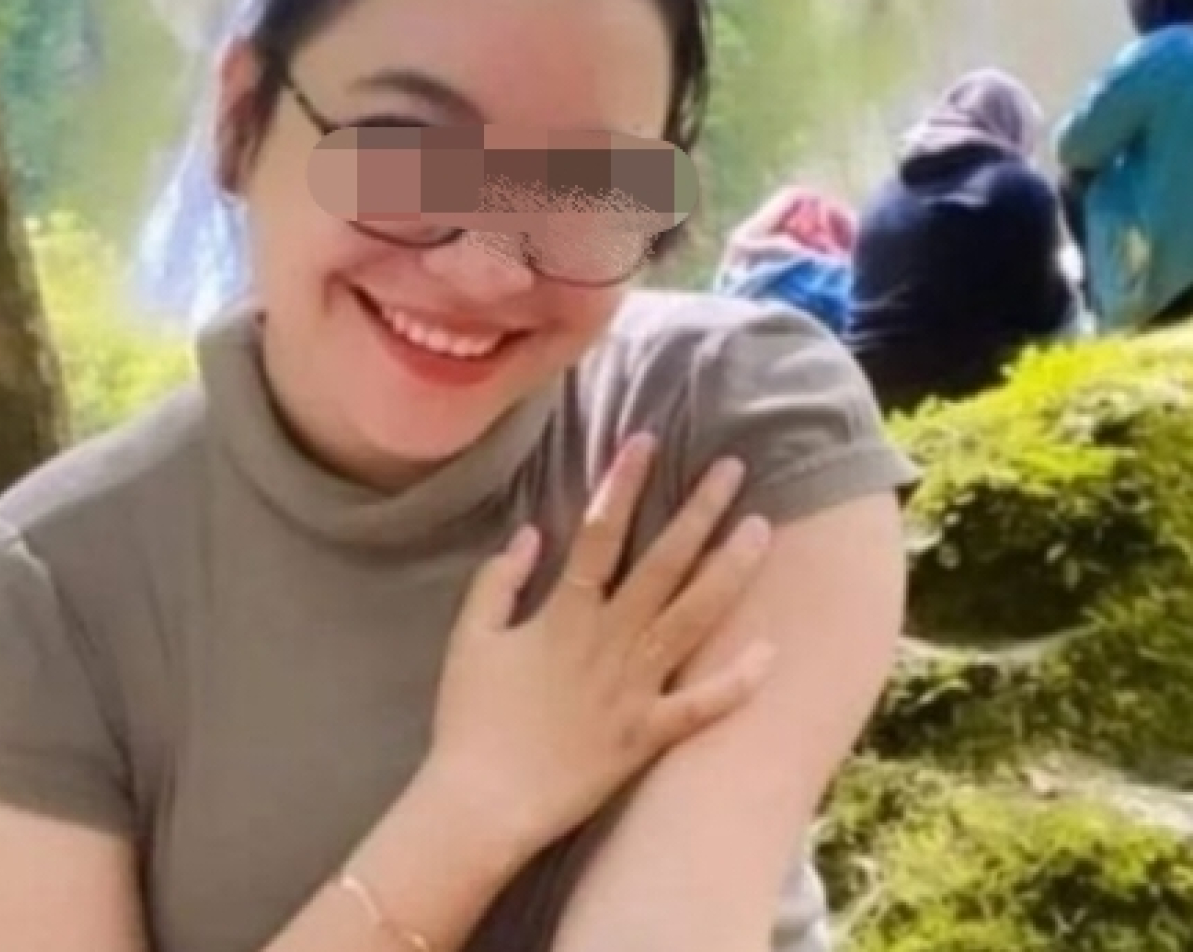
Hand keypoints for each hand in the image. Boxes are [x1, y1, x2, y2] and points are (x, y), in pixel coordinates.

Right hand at [423, 433, 775, 857]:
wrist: (480, 803)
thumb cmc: (471, 717)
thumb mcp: (470, 637)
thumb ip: (498, 580)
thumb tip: (532, 532)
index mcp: (565, 614)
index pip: (601, 533)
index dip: (624, 483)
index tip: (648, 440)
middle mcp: (609, 641)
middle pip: (664, 564)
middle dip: (699, 512)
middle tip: (734, 469)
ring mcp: (634, 688)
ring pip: (692, 619)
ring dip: (729, 572)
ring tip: (761, 531)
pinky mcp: (648, 735)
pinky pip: (700, 707)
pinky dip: (737, 682)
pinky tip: (772, 653)